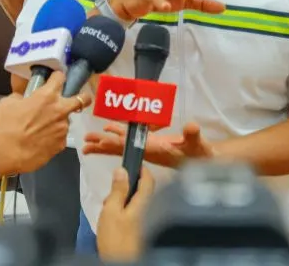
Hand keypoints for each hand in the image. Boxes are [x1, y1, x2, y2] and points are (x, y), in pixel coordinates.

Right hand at [0, 71, 90, 173]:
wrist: (7, 151)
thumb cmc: (6, 125)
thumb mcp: (8, 103)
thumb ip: (20, 98)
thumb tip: (23, 100)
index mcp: (47, 95)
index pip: (60, 77)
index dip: (57, 78)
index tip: (55, 81)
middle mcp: (60, 110)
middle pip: (82, 99)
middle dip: (83, 98)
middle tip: (77, 100)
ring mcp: (63, 128)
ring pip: (66, 121)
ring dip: (58, 122)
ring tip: (42, 130)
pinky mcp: (62, 144)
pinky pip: (60, 137)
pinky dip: (53, 138)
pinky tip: (40, 142)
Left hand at [83, 121, 213, 169]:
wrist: (203, 163)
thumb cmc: (199, 154)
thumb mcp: (198, 144)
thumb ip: (193, 135)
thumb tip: (191, 125)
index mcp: (155, 149)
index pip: (131, 145)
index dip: (116, 141)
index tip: (101, 140)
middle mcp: (147, 151)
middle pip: (120, 148)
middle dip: (103, 144)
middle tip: (85, 142)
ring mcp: (147, 149)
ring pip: (122, 146)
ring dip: (105, 142)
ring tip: (88, 141)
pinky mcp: (150, 146)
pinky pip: (129, 142)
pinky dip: (117, 136)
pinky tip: (109, 129)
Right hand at [97, 166, 155, 262]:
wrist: (121, 263)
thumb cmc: (116, 238)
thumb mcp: (111, 210)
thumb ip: (117, 190)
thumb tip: (121, 170)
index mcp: (143, 202)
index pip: (149, 179)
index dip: (142, 169)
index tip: (131, 164)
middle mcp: (148, 209)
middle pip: (142, 189)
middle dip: (127, 185)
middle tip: (113, 190)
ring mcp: (145, 220)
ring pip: (136, 201)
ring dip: (123, 199)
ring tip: (108, 206)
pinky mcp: (139, 229)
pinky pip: (133, 212)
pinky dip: (123, 210)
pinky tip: (112, 219)